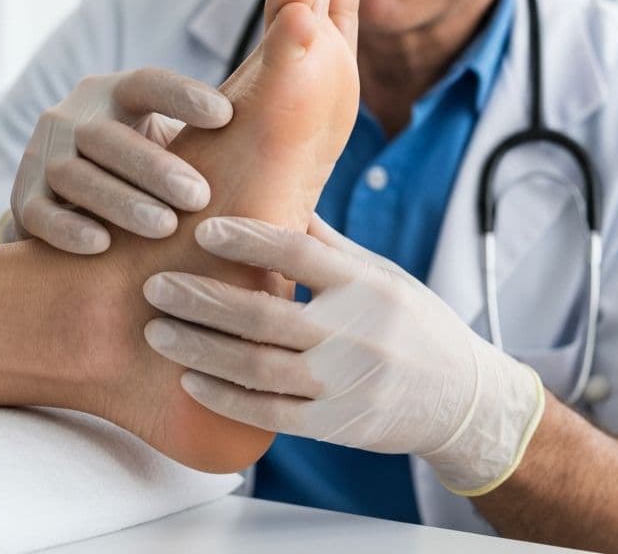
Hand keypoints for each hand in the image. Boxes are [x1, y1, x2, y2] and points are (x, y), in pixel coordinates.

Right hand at [3, 69, 232, 252]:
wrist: (71, 204)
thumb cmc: (146, 172)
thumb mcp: (170, 141)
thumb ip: (212, 137)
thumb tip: (286, 136)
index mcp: (114, 94)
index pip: (146, 83)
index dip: (184, 96)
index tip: (228, 116)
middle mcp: (73, 116)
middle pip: (107, 136)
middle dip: (155, 166)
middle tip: (199, 196)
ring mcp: (43, 156)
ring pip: (75, 174)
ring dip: (120, 200)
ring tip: (164, 227)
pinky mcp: (23, 198)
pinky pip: (39, 211)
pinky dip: (68, 228)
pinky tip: (102, 245)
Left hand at [142, 214, 543, 494]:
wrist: (461, 399)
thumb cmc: (415, 323)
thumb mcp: (381, 273)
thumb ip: (326, 244)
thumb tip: (278, 193)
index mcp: (366, 286)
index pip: (297, 254)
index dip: (247, 238)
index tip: (203, 229)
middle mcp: (356, 334)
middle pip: (264, 314)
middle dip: (202, 299)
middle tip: (156, 286)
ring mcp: (345, 384)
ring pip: (257, 366)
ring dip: (200, 348)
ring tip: (157, 331)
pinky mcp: (335, 425)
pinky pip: (269, 412)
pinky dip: (225, 397)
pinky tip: (190, 378)